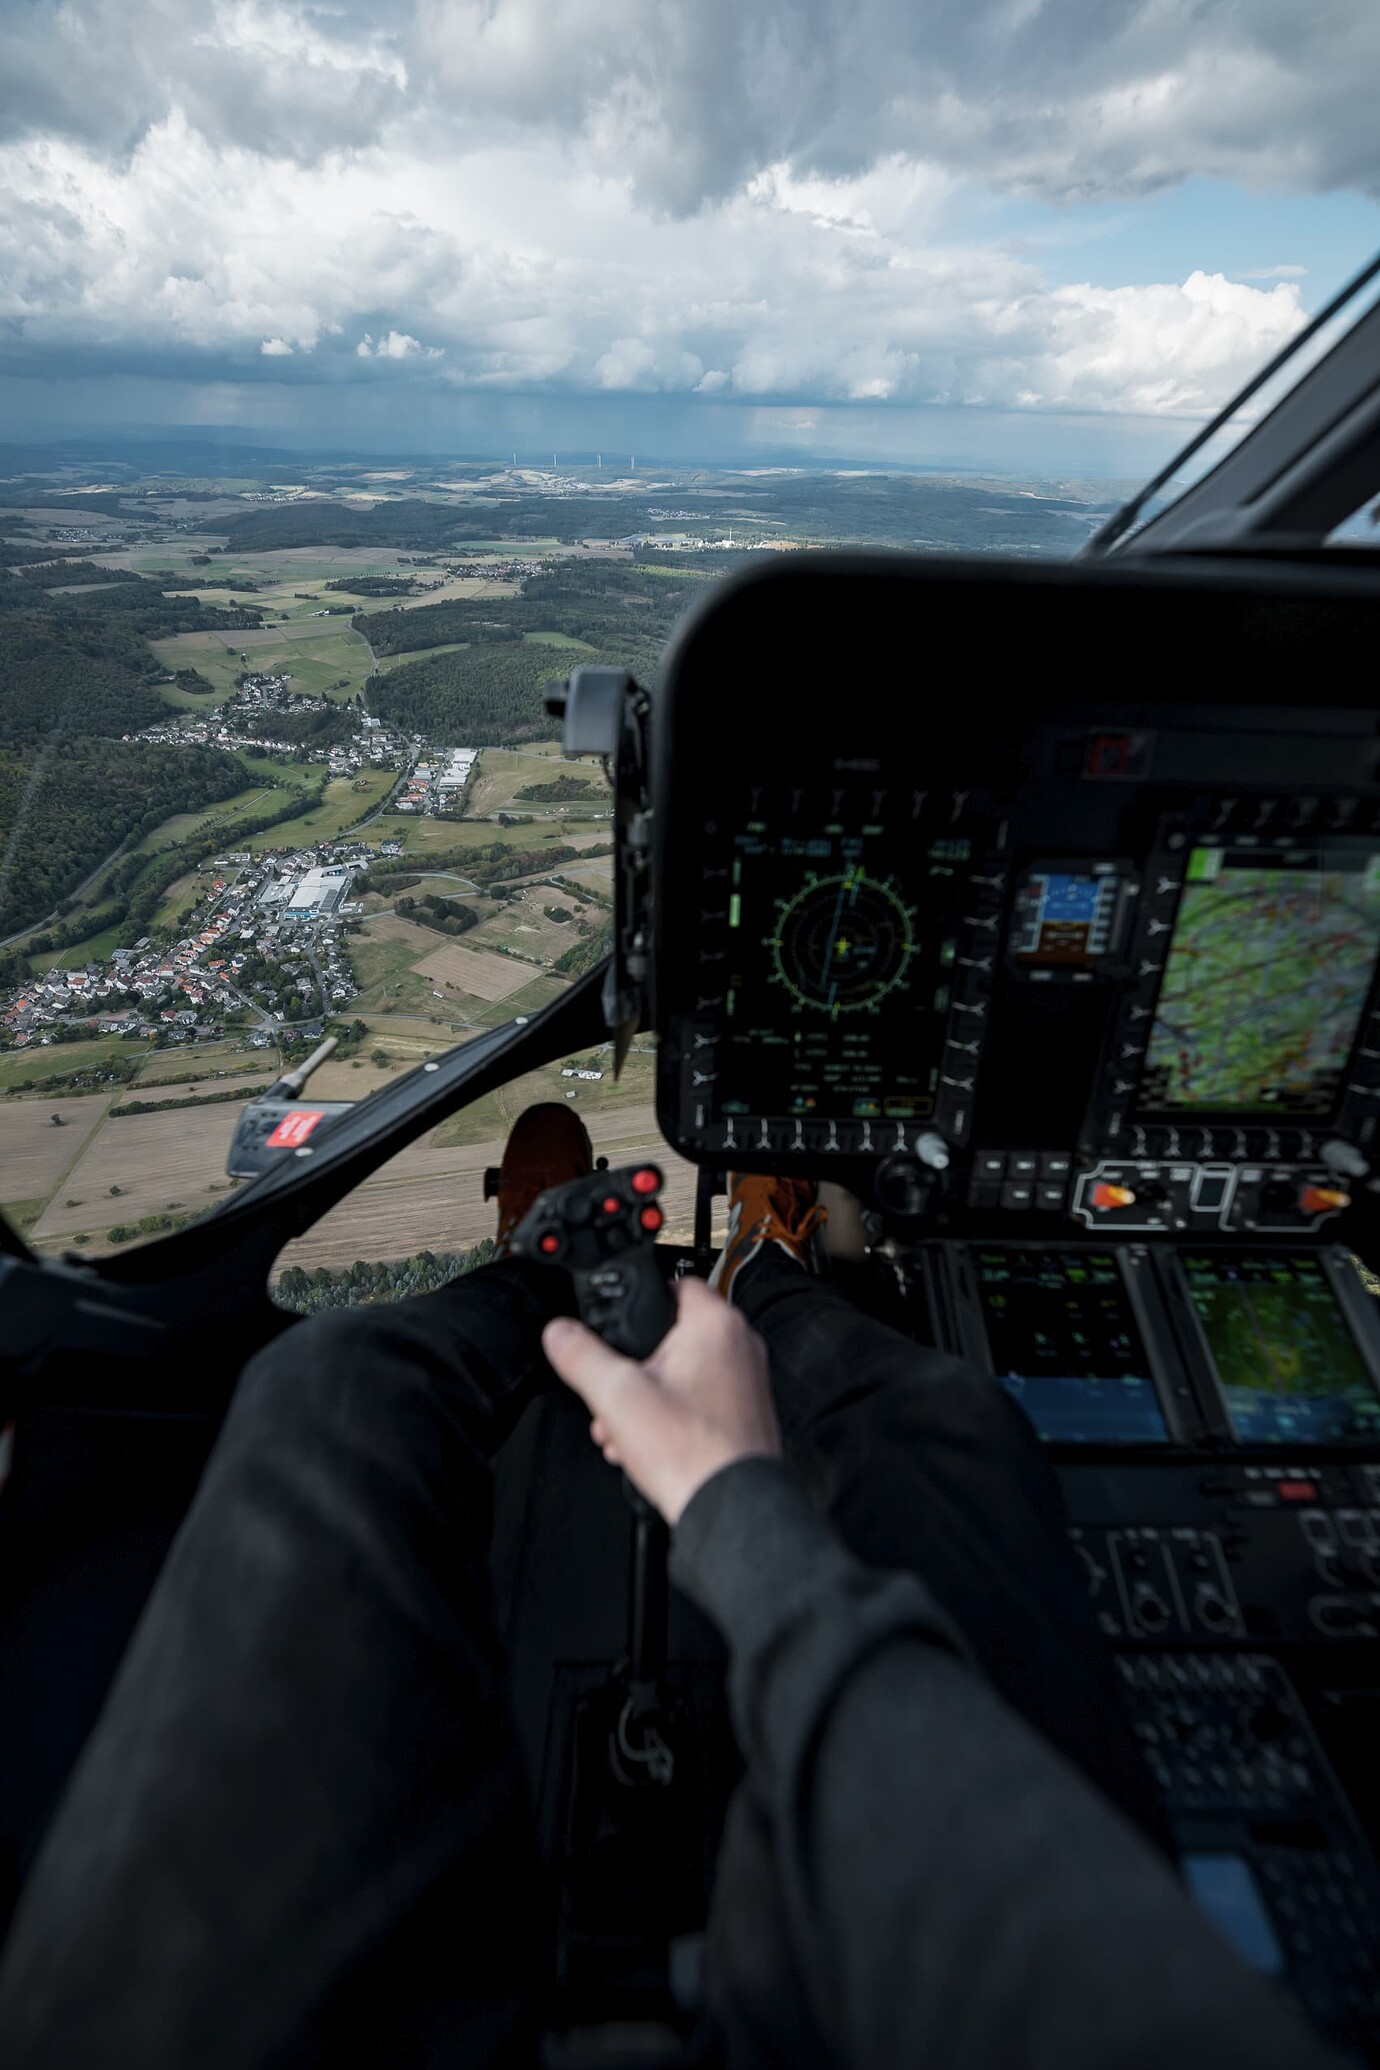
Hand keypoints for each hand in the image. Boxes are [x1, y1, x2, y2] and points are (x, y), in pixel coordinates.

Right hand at [542, 1277, 780, 1525]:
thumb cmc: (691, 1452)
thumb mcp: (617, 1396)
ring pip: (684, 1372)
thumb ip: (582, 1357)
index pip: (676, 1283)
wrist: (730, 1506)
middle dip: (634, 1366)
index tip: (620, 1320)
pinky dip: (671, 1413)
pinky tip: (645, 1443)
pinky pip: (700, 1400)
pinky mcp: (745, 1413)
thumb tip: (559, 1333)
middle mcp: (740, 1347)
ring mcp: (748, 1382)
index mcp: (716, 1325)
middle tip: (614, 1389)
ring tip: (621, 1426)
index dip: (641, 1299)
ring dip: (646, 1395)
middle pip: (673, 1335)